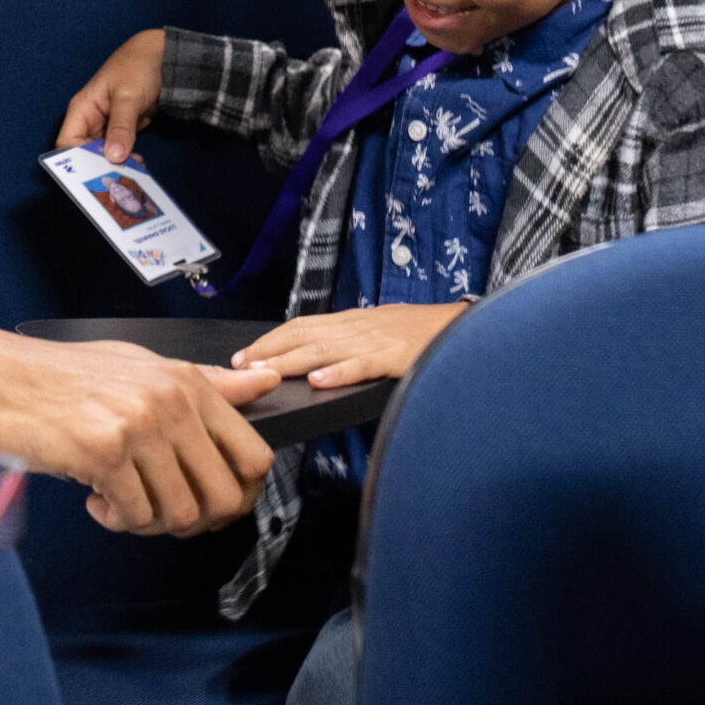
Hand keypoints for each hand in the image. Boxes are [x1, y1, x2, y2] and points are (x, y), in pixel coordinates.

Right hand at [0, 323, 277, 535]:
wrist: (1, 379)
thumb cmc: (64, 376)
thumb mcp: (141, 365)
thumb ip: (205, 381)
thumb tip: (265, 381)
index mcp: (185, 382)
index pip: (253, 453)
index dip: (241, 492)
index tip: (216, 501)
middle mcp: (169, 401)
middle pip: (223, 495)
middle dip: (198, 519)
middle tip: (164, 512)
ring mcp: (138, 427)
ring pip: (180, 512)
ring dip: (152, 522)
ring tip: (123, 503)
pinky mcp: (104, 453)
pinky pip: (136, 515)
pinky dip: (116, 519)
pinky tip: (95, 498)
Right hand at [58, 29, 164, 163]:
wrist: (161, 60)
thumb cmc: (136, 69)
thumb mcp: (127, 97)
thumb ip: (121, 127)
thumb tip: (113, 157)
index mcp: (82, 110)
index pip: (67, 143)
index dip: (76, 160)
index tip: (96, 173)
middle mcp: (90, 122)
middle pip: (84, 154)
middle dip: (97, 168)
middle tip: (116, 180)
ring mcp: (106, 128)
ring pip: (102, 156)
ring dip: (114, 167)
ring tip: (131, 176)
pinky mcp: (122, 133)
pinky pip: (118, 152)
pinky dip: (126, 161)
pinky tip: (138, 169)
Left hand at [232, 303, 467, 388]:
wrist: (465, 326)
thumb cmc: (420, 334)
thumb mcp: (379, 331)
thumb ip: (350, 343)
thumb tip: (316, 362)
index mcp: (352, 321)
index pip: (302, 326)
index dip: (271, 339)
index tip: (244, 354)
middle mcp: (357, 327)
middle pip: (304, 336)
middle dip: (269, 351)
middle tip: (239, 366)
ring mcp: (376, 341)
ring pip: (324, 349)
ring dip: (291, 362)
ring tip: (264, 372)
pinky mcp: (397, 357)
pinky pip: (363, 365)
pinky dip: (339, 373)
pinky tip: (319, 382)